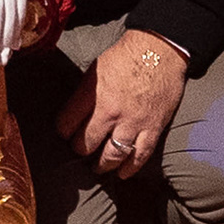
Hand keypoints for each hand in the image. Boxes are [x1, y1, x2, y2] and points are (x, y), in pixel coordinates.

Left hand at [55, 31, 188, 178]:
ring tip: (98, 168)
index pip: (66, 123)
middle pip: (86, 143)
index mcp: (92, 95)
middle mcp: (110, 112)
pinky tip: (123, 174)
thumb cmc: (126, 55)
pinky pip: (140, 155)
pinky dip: (130, 168)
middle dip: (80, 150)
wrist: (160, 49)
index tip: (64, 133)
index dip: (63, 130)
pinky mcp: (153, 128)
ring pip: (112, 155)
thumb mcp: (96, 69)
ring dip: (103, 165)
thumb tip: (74, 111)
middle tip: (80, 151)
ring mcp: (132, 122)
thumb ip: (85, 93)